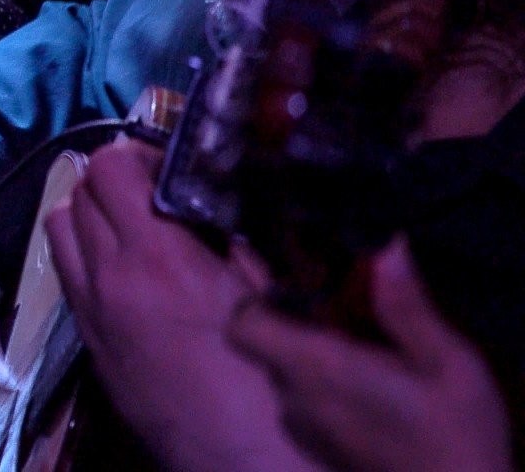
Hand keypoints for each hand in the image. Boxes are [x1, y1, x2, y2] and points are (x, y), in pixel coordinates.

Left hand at [44, 139, 314, 471]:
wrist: (243, 459)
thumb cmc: (271, 377)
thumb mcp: (265, 289)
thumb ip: (227, 235)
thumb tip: (206, 194)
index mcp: (158, 255)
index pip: (107, 168)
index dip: (132, 154)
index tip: (163, 164)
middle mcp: (109, 277)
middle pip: (76, 193)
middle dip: (109, 180)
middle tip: (149, 191)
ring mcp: (91, 313)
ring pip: (59, 231)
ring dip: (87, 215)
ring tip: (131, 227)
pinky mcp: (87, 345)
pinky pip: (67, 277)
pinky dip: (85, 257)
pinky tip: (126, 272)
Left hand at [229, 238, 513, 471]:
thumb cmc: (454, 432)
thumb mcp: (448, 363)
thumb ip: (408, 307)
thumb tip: (387, 248)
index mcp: (316, 368)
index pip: (243, 324)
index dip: (257, 299)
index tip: (293, 284)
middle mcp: (295, 398)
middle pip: (268, 345)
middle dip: (299, 323)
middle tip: (347, 308)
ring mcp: (303, 429)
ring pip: (287, 374)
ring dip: (314, 356)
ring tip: (366, 346)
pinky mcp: (319, 449)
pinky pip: (303, 402)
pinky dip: (322, 386)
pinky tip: (371, 385)